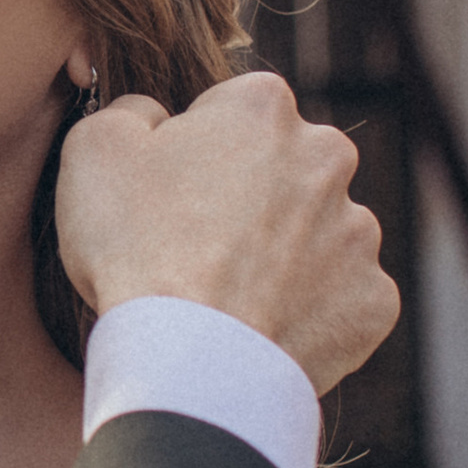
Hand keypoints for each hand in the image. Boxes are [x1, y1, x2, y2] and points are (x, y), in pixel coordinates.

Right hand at [57, 75, 397, 392]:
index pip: (232, 112)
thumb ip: (131, 111)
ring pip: (318, 235)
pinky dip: (310, 313)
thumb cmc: (135, 248)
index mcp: (264, 107)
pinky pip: (341, 300)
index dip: (195, 153)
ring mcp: (359, 232)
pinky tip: (263, 328)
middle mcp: (328, 157)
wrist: (189, 361)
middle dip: (254, 198)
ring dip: (284, 256)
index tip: (171, 194)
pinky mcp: (372, 300)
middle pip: (286, 169)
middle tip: (198, 247)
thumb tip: (153, 117)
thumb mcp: (94, 149)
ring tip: (228, 296)